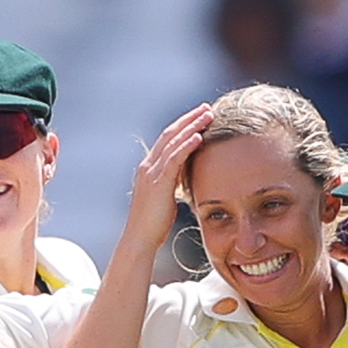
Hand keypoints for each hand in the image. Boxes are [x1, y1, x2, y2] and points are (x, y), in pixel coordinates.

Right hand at [125, 104, 212, 242]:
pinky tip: (199, 136)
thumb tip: (186, 180)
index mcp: (149, 168)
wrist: (140, 239)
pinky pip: (173, 159)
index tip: (200, 116)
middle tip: (207, 108)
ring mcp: (151, 173)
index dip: (184, 126)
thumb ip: (173, 184)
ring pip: (173, 142)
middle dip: (189, 119)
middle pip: (170, 134)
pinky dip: (186, 145)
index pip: (168, 139)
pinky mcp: (157, 183)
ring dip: (191, 126)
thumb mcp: (166, 198)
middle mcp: (148, 166)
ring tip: (208, 115)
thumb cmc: (154, 224)